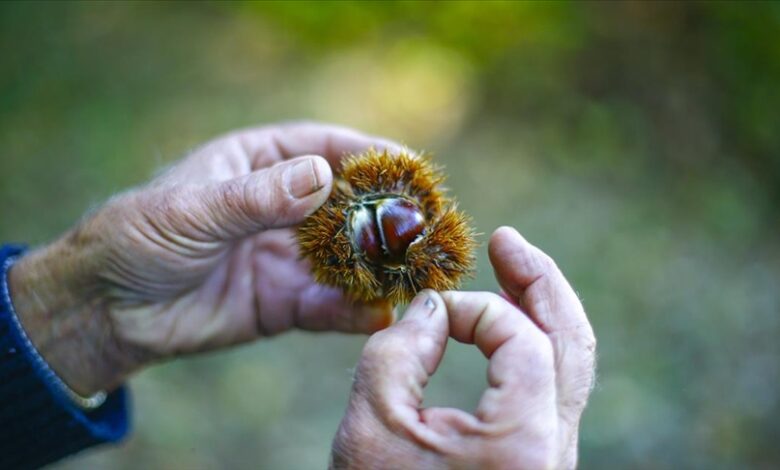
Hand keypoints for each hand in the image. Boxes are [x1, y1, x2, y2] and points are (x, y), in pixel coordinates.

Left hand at [8, 122, 402, 395]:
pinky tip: (376, 314)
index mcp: (257, 164)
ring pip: (345, 258)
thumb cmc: (138, 239)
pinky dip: (353, 311)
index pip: (323, 148)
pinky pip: (327, 306)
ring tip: (415, 275)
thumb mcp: (193, 210)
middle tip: (427, 227)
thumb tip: (323, 177)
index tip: (410, 167)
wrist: (107, 312)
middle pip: (347, 204)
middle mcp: (280, 208)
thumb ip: (256, 198)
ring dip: (379, 266)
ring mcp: (285, 257)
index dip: (369, 155)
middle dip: (387, 215)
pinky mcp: (283, 303)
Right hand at [331, 227, 595, 468]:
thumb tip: (432, 305)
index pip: (522, 338)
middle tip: (508, 241)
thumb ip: (398, 348)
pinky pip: (552, 391)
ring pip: (570, 366)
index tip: (428, 312)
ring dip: (542, 310)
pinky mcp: (537, 462)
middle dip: (541, 282)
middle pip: (572, 343)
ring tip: (513, 266)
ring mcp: (552, 459)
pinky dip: (533, 346)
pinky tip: (506, 322)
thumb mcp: (371, 423)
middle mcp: (554, 453)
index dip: (475, 309)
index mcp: (521, 444)